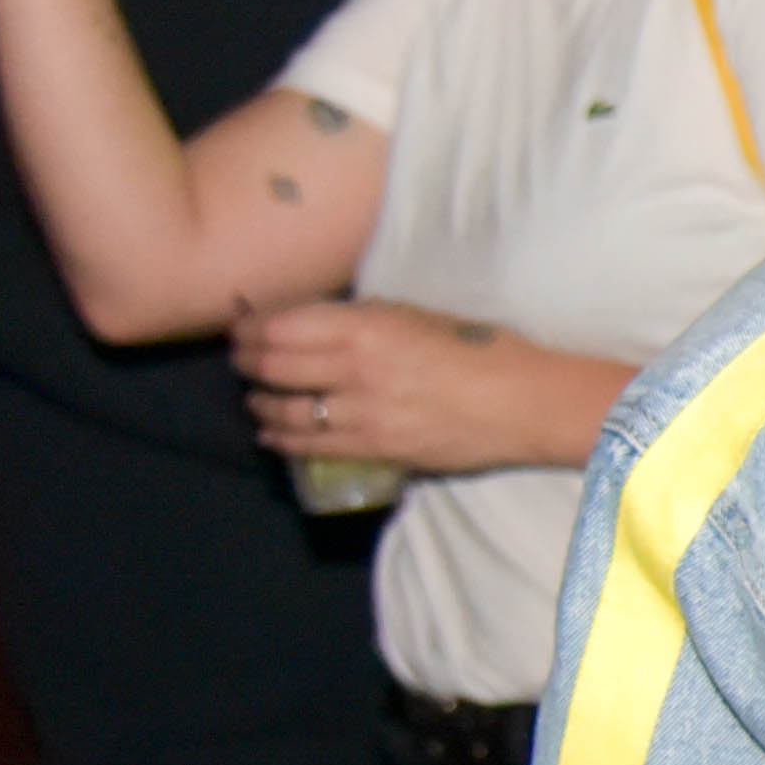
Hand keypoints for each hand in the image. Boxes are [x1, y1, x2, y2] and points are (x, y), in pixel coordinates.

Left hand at [230, 295, 583, 473]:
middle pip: (273, 366)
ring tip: (254, 398)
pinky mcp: (375, 448)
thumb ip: (365, 318)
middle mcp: (356, 369)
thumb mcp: (418, 316)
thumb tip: (317, 321)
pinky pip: (311, 447)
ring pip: (285, 410)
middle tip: (239, 359)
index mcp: (367, 327)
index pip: (281, 327)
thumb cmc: (481, 349)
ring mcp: (363, 414)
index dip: (250, 327)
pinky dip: (281, 440)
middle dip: (246, 362)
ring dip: (259, 403)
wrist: (524, 403)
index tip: (242, 324)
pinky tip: (271, 434)